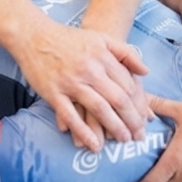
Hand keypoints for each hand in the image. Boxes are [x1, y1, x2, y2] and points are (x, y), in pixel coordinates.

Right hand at [13, 19, 151, 150]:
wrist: (34, 36)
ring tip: (124, 140)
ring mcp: (71, 82)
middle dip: (132, 120)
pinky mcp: (53, 93)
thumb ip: (126, 53)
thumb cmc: (70, 39)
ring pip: (99, 109)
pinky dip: (83, 132)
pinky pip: (71, 116)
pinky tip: (94, 146)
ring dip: (114, 127)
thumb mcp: (102, 38)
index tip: (146, 119)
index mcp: (104, 57)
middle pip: (118, 99)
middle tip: (140, 136)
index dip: (140, 105)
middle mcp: (90, 70)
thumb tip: (146, 72)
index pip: (128, 85)